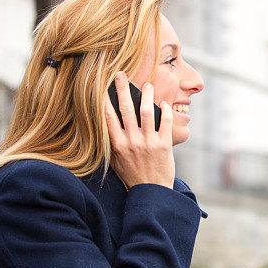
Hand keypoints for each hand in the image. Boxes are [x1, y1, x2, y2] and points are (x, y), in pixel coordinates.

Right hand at [105, 73, 174, 189]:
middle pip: (126, 109)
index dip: (104, 99)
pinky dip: (165, 110)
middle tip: (121, 74)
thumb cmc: (132, 175)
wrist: (151, 192)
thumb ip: (111, 142)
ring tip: (147, 85)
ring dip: (146, 95)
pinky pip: (165, 122)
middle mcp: (132, 142)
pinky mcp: (164, 145)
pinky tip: (164, 104)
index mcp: (117, 145)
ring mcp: (148, 143)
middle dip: (123, 89)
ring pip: (147, 111)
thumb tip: (106, 122)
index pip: (108, 116)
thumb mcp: (115, 160)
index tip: (102, 85)